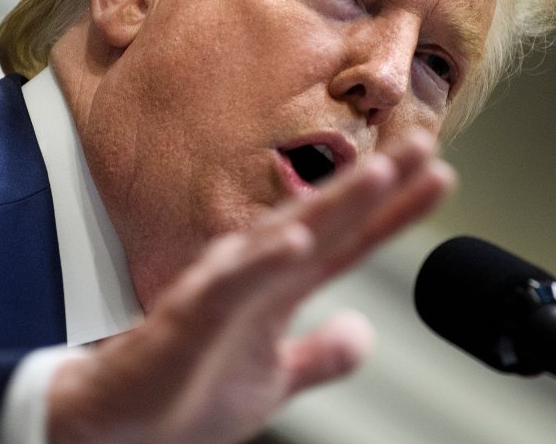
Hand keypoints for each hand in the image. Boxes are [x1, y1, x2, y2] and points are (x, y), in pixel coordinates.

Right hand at [46, 132, 454, 443]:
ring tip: (378, 173)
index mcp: (278, 288)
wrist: (118, 429)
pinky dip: (262, 262)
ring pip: (282, 236)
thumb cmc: (186, 395)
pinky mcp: (187, 317)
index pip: (347, 242)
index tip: (438, 177)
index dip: (393, 211)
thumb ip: (319, 355)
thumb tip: (363, 331)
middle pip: (324, 220)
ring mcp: (222, 291)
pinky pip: (229, 286)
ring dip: (331, 205)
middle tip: (424, 141)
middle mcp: (254, 276)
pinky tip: (296, 241)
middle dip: (375, 183)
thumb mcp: (272, 379)